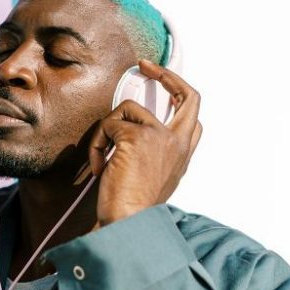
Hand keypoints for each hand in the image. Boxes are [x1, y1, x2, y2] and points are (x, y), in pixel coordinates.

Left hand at [88, 59, 202, 224]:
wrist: (127, 224)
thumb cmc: (133, 207)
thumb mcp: (154, 176)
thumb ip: (154, 150)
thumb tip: (130, 127)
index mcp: (183, 153)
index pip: (193, 112)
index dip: (178, 91)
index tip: (159, 79)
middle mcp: (178, 141)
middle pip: (185, 94)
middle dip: (166, 74)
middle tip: (144, 66)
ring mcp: (160, 136)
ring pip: (126, 111)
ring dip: (107, 131)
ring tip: (102, 159)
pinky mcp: (137, 137)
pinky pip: (108, 125)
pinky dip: (96, 144)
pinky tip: (99, 167)